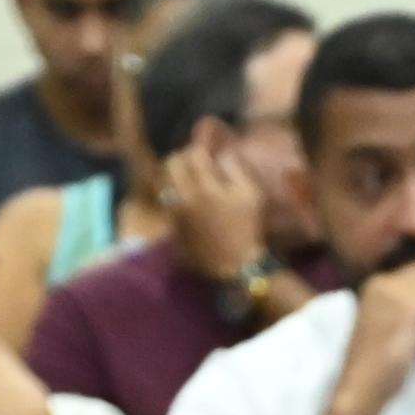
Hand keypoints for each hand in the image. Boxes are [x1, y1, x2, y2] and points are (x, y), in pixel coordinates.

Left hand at [162, 136, 271, 286]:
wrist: (234, 265)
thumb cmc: (246, 228)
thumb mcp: (251, 195)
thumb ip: (235, 169)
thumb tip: (222, 154)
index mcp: (205, 187)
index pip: (192, 154)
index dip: (199, 148)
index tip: (206, 151)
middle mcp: (184, 196)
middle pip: (171, 164)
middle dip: (182, 158)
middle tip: (192, 161)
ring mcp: (175, 212)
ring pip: (164, 181)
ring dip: (173, 175)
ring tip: (185, 178)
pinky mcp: (172, 226)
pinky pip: (166, 200)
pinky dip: (173, 193)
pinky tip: (185, 198)